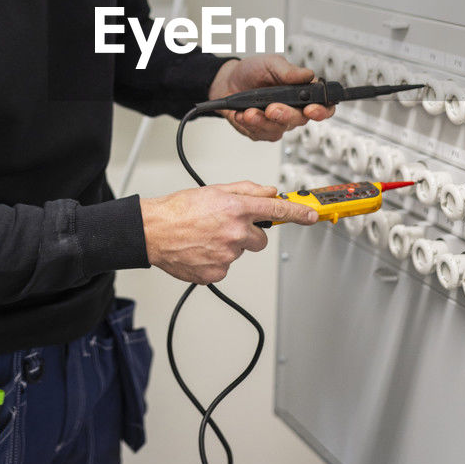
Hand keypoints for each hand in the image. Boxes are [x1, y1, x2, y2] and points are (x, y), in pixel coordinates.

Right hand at [140, 182, 318, 284]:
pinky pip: (226, 267)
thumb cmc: (179, 209)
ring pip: (241, 252)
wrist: (153, 232)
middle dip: (248, 233)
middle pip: (260, 239)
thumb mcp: (215, 190)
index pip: (276, 210)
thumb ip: (246, 190)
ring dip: (229, 246)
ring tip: (206, 237)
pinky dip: (216, 260)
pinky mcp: (217, 273)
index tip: (311, 216)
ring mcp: (227, 255)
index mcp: (236, 209)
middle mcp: (235, 233)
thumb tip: (269, 192)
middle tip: (226, 227)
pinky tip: (201, 250)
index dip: (298, 213)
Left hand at [208, 54, 334, 140]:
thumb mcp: (271, 64)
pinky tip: (242, 114)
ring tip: (249, 111)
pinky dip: (249, 124)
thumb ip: (289, 71)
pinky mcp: (261, 131)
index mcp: (302, 93)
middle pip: (300, 120)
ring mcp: (277, 122)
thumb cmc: (253, 71)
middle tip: (272, 108)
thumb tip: (308, 75)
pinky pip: (260, 133)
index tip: (312, 109)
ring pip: (278, 129)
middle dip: (285, 115)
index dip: (322, 111)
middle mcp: (293, 110)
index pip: (323, 106)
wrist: (228, 81)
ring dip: (262, 121)